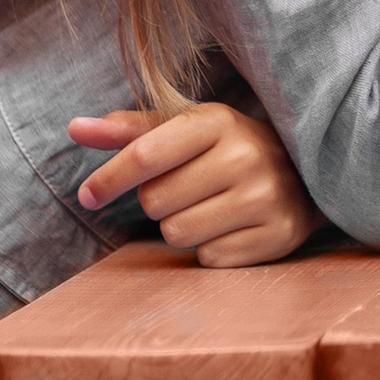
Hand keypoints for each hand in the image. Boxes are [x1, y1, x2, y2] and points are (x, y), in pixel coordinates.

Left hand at [69, 104, 321, 268]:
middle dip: (159, 202)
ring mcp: (265, 197)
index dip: (108, 178)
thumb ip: (130, 131)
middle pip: (155, 202)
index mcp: (218, 121)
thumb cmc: (227, 148)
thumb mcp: (185, 129)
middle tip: (189, 189)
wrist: (306, 172)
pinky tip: (232, 227)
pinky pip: (208, 257)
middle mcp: (246, 156)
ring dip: (182, 227)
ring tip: (211, 208)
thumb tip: (74, 128)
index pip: (146, 156)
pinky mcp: (276, 235)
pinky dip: (211, 248)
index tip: (87, 195)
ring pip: (177, 234)